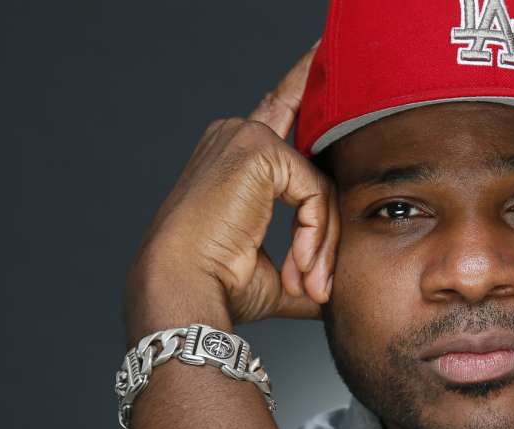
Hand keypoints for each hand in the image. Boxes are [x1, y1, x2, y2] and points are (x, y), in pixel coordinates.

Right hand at [124, 41, 336, 337]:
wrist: (183, 287)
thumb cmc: (215, 283)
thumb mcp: (274, 272)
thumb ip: (307, 264)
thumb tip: (330, 293)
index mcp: (236, 154)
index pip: (284, 112)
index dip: (305, 83)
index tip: (322, 50)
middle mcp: (237, 135)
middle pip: (316, 161)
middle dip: (328, 223)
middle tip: (319, 279)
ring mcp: (246, 137)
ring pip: (320, 187)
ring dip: (320, 244)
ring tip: (306, 283)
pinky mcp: (258, 150)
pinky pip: (315, 192)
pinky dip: (315, 235)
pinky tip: (301, 266)